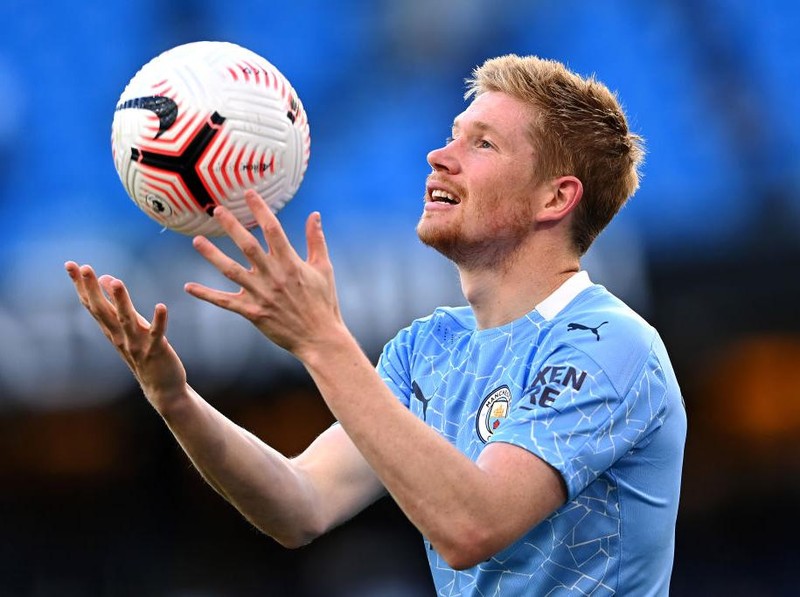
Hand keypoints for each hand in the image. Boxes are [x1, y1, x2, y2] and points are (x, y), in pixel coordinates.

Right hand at [65, 262, 186, 408]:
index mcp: (112, 330)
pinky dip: (159, 321)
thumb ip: (117, 305)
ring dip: (121, 301)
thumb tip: (106, 278)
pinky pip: (157, 334)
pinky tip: (161, 306)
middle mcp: (120, 337)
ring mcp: (137, 345)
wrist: (162, 388)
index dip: (81, 285)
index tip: (70, 265)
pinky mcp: (156, 351)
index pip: (92, 304)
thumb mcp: (129, 327)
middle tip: (84, 267)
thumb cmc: (145, 354)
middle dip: (92, 289)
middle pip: (103, 310)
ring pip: (127, 320)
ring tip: (116, 281)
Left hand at [185, 190, 343, 359]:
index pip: (272, 229)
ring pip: (231, 270)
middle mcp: (273, 275)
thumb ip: (316, 240)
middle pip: (247, 245)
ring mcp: (260, 294)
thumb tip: (314, 215)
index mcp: (290, 262)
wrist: (319, 338)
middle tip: (216, 210)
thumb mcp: (324, 269)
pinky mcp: (252, 312)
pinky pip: (225, 302)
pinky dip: (206, 295)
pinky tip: (189, 287)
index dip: (259, 209)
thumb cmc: (323, 302)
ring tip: (197, 241)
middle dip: (231, 226)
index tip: (248, 193)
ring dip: (212, 255)